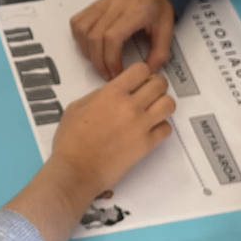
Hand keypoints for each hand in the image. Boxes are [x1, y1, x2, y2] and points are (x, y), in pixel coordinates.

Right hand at [49, 64, 175, 197]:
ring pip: (169, 104)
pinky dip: (161, 127)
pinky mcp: (146, 145)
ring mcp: (141, 126)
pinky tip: (149, 129)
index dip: (141, 73)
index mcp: (111, 94)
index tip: (138, 79)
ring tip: (153, 110)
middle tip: (149, 92)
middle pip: (159, 84)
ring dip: (162, 104)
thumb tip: (113, 91)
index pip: (141, 69)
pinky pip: (166, 129)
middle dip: (156, 85)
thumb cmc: (71, 142)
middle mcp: (129, 106)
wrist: (76, 171)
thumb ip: (98, 95)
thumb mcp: (76, 107)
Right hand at [70, 0, 175, 80]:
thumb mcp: (167, 29)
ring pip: (82, 30)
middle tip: (108, 73)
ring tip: (100, 61)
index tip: (117, 72)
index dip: (111, 59)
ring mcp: (101, 4)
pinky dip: (79, 38)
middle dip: (99, 61)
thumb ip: (160, 53)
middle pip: (95, 37)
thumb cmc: (156, 3)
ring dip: (88, 51)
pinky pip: (77, 22)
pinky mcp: (93, 5)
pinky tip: (90, 46)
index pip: (112, 37)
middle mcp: (115, 6)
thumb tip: (147, 71)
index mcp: (135, 11)